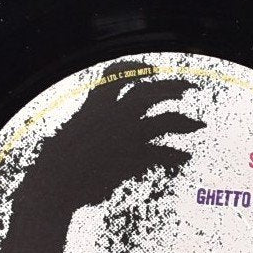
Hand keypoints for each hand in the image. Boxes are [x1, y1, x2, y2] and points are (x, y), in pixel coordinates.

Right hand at [32, 60, 205, 209]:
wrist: (54, 185)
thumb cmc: (56, 166)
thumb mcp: (70, 137)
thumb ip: (90, 131)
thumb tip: (100, 133)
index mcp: (95, 105)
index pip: (116, 74)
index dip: (135, 68)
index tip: (152, 70)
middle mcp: (114, 116)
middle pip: (151, 92)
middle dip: (173, 87)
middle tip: (190, 89)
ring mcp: (126, 137)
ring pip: (165, 120)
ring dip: (184, 121)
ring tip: (198, 125)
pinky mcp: (133, 159)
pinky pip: (162, 153)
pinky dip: (175, 154)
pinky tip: (184, 157)